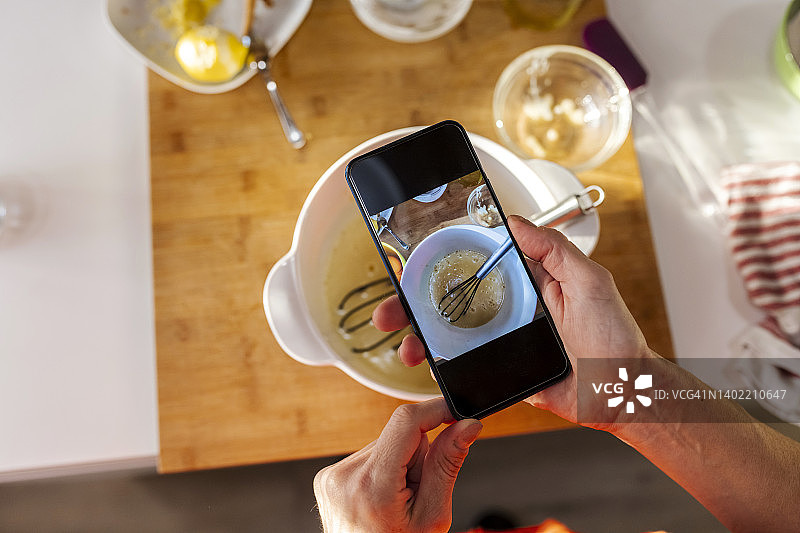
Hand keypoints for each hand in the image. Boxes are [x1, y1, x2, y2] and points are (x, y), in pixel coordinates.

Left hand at [313, 398, 482, 532]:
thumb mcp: (433, 515)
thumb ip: (447, 465)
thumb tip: (466, 427)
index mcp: (373, 485)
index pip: (406, 421)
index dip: (436, 410)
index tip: (457, 414)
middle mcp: (346, 475)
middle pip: (398, 435)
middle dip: (417, 455)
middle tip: (417, 490)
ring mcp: (333, 475)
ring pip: (383, 445)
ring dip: (397, 464)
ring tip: (397, 499)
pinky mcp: (328, 476)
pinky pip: (366, 457)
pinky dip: (380, 471)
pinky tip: (381, 497)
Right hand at [373, 216, 651, 429]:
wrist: (622, 394)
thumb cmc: (614, 337)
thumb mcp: (590, 281)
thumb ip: (554, 250)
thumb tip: (515, 221)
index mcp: (527, 281)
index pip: (477, 262)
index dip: (443, 260)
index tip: (412, 259)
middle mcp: (510, 307)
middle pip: (453, 300)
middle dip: (415, 302)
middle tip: (391, 309)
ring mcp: (504, 340)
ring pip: (452, 335)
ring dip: (422, 338)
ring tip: (405, 346)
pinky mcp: (503, 370)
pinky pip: (467, 366)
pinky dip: (443, 367)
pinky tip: (427, 366)